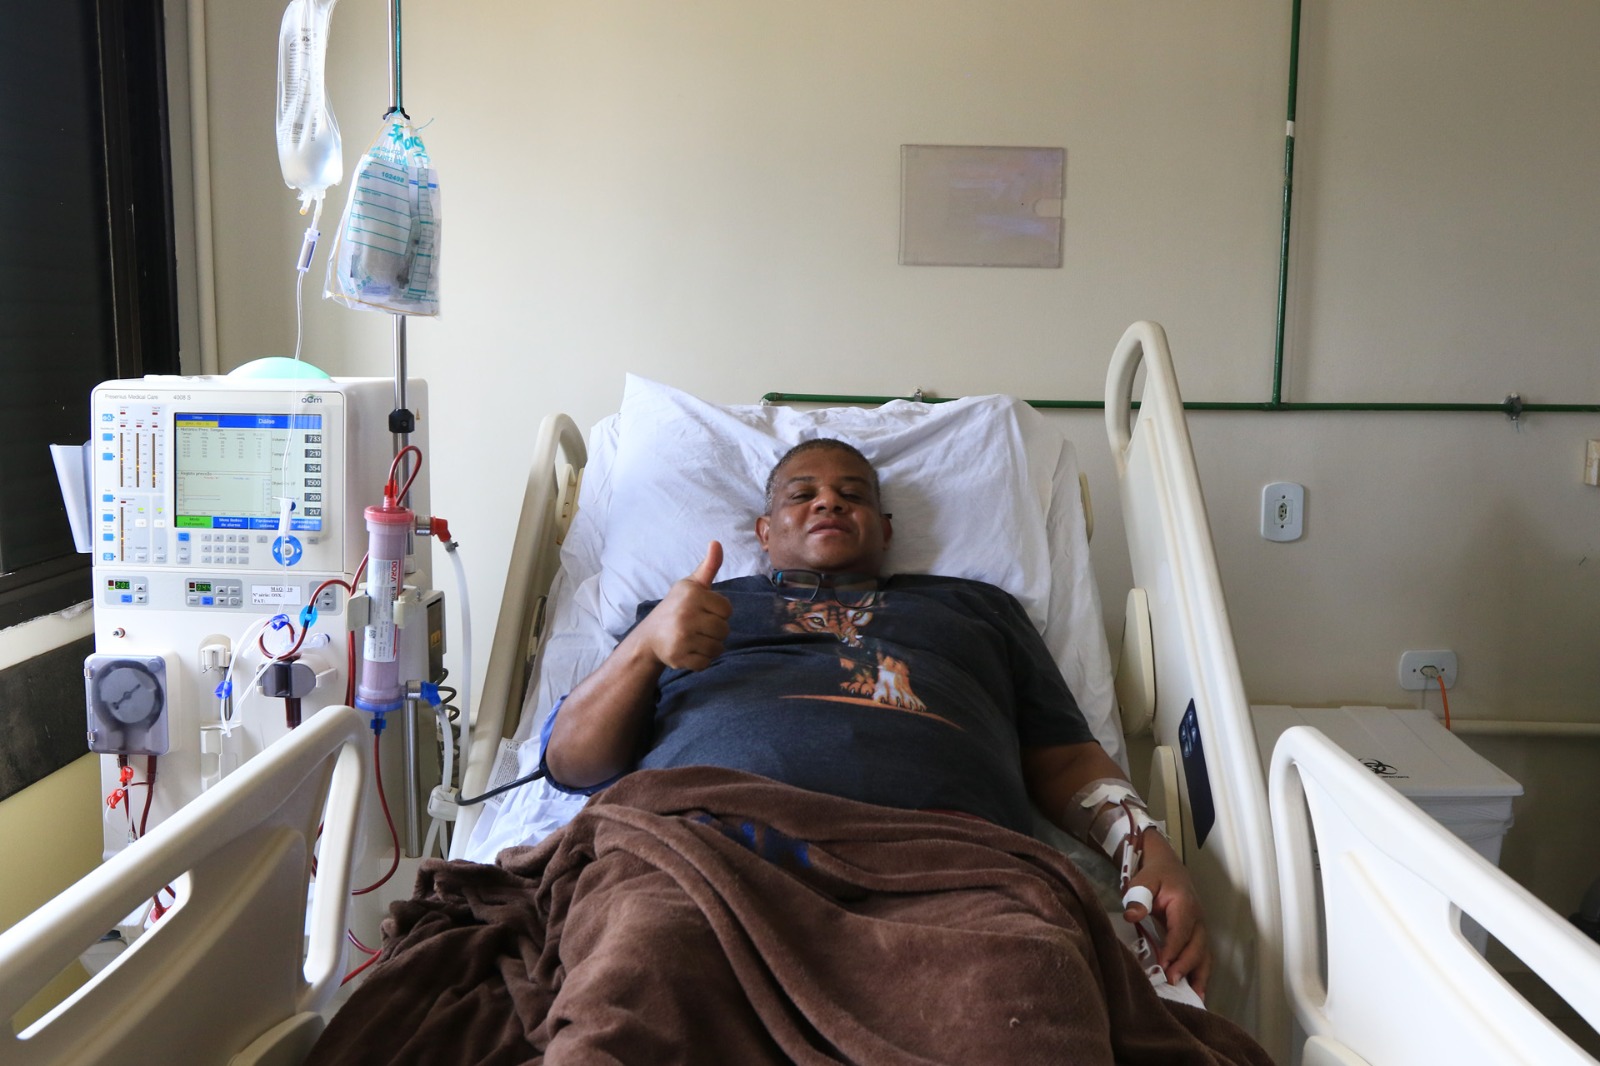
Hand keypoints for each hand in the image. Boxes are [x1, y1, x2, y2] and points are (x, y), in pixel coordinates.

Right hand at [637, 541, 731, 670]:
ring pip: (718, 648)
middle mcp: (686, 614)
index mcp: (692, 594)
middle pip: (724, 630)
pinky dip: (701, 660)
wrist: (649, 636)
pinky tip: (689, 651)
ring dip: (710, 646)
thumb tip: (716, 542)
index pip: (727, 610)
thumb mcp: (691, 585)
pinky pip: (706, 663)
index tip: (703, 611)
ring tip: (694, 639)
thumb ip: (709, 566)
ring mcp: (681, 637)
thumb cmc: (676, 607)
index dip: (719, 613)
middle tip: (698, 627)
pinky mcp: (679, 657)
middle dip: (715, 631)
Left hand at [1122, 829, 1210, 997]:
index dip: (1174, 948)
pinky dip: (1201, 975)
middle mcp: (1198, 919)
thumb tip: (1132, 915)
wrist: (1168, 868)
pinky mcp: (1197, 936)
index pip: (1182, 929)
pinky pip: (1203, 957)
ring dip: (1199, 976)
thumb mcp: (1143, 880)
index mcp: (1185, 904)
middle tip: (1171, 982)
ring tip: (1194, 998)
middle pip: (1197, 945)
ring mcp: (1200, 929)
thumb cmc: (1154, 875)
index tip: (1164, 965)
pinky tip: (1197, 993)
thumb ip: (1139, 897)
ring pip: (1204, 955)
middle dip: (1186, 965)